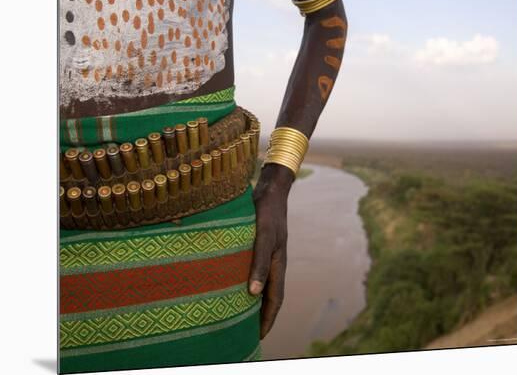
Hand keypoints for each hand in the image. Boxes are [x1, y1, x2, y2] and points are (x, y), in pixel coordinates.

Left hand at [249, 163, 293, 338]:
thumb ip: (259, 263)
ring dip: (251, 301)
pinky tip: (230, 285)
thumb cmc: (266, 213)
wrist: (270, 189)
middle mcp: (272, 263)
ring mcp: (265, 255)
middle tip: (244, 331)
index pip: (274, 299)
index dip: (267, 319)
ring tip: (237, 314)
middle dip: (259, 315)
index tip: (258, 336)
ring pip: (259, 284)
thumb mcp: (263, 237)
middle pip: (267, 296)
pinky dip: (244, 283)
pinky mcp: (256, 246)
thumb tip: (253, 293)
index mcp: (277, 265)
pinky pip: (251, 271)